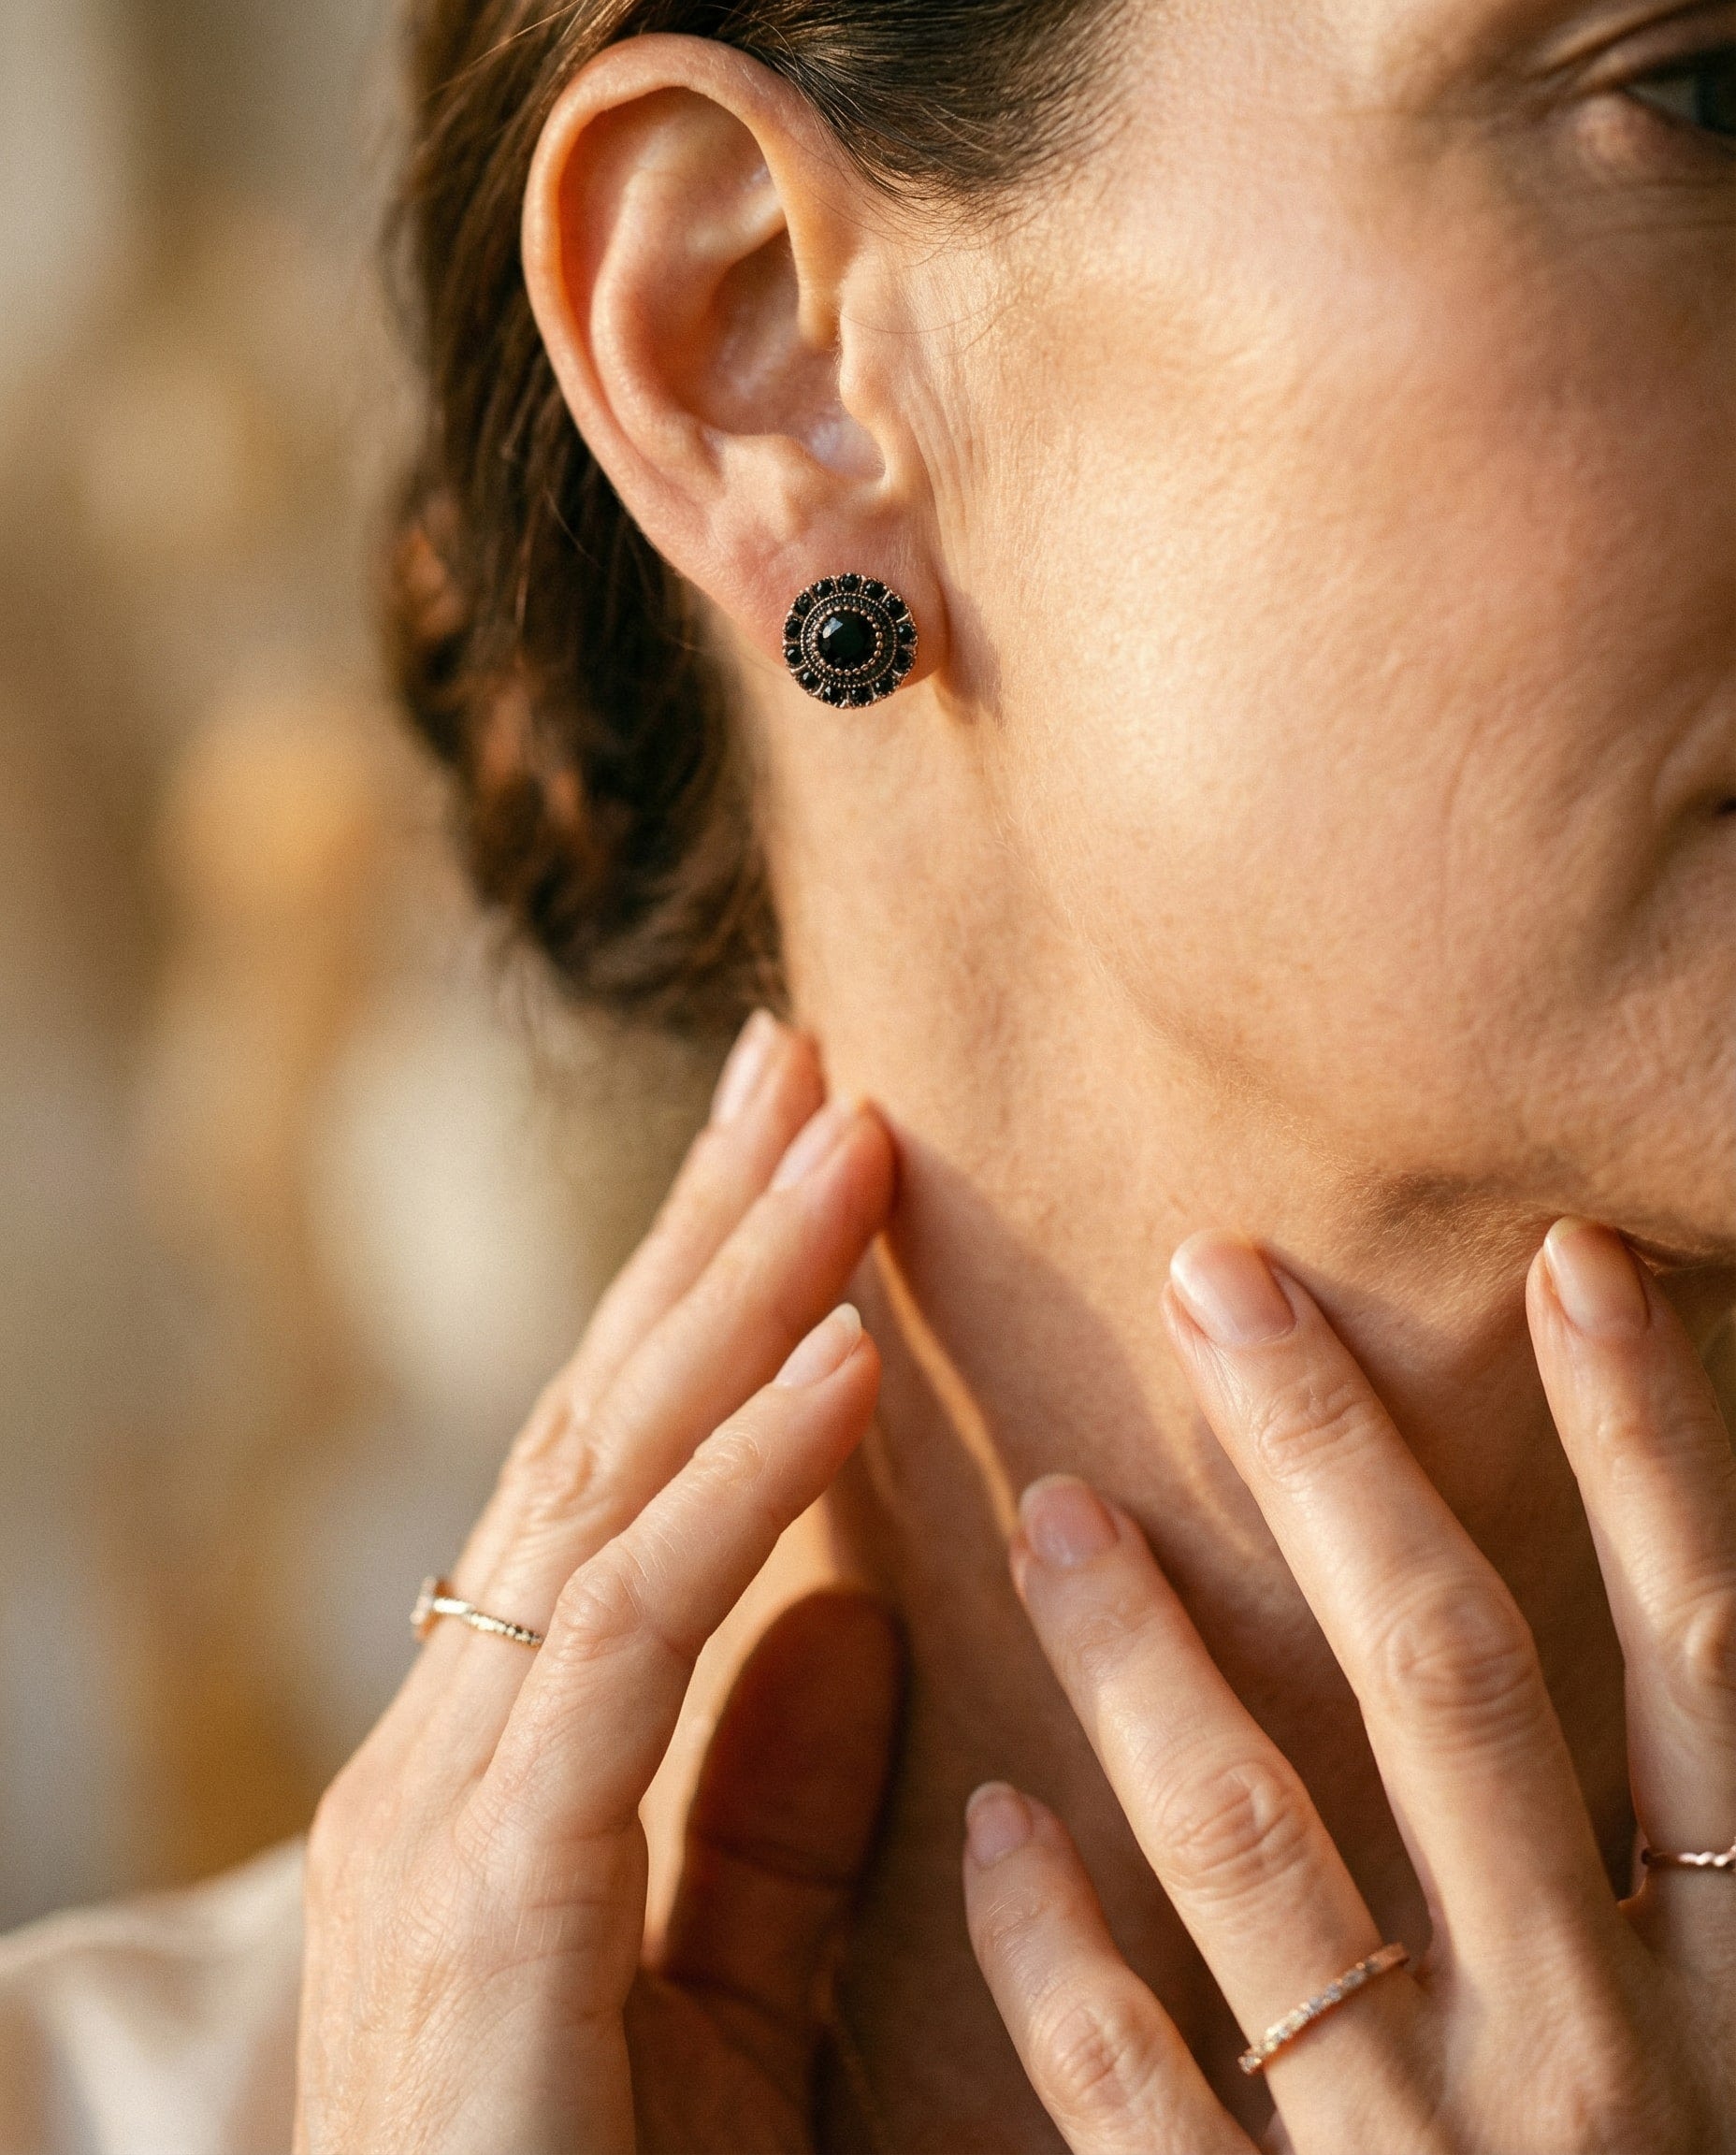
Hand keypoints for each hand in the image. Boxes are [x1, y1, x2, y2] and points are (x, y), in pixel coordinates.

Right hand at [295, 1016, 900, 2154]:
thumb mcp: (723, 1997)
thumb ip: (771, 1811)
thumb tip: (858, 1608)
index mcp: (504, 1760)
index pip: (617, 1474)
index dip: (710, 1303)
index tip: (809, 1151)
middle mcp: (448, 1748)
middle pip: (597, 1431)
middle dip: (707, 1233)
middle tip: (803, 1055)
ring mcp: (443, 1811)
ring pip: (602, 1493)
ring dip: (734, 1302)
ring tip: (844, 1137)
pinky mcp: (482, 1902)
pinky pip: (630, 1645)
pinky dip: (738, 1494)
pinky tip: (844, 1369)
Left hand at [964, 1222, 1735, 2152]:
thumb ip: (1691, 1868)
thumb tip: (1676, 1651)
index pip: (1707, 1665)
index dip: (1655, 1453)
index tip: (1566, 1265)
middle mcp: (1614, 2058)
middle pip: (1461, 1688)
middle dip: (1343, 1464)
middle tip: (1216, 1277)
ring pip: (1272, 1855)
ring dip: (1154, 1657)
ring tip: (1047, 1497)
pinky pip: (1153, 2098)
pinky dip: (1072, 1957)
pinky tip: (989, 1821)